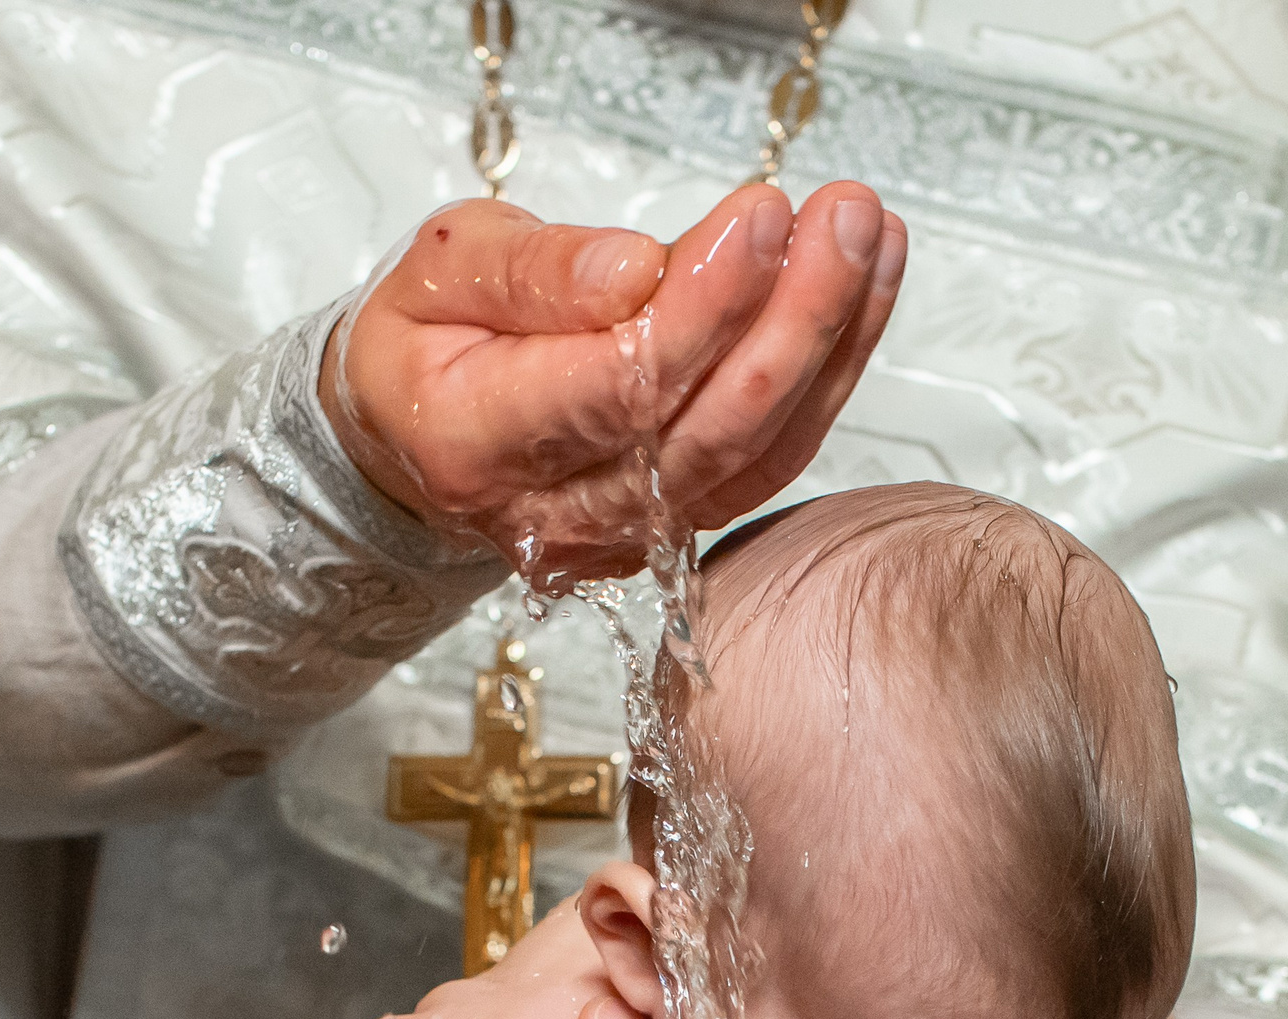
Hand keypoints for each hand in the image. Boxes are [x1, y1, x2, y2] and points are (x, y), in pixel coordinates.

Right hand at [324, 182, 905, 580]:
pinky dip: (828, 373)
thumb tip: (634, 272)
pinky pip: (771, 458)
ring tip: (870, 235)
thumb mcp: (443, 268)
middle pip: (699, 428)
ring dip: (828, 339)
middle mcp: (551, 511)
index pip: (612, 386)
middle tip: (845, 215)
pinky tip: (865, 291)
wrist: (416, 433)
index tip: (761, 215)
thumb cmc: (427, 341)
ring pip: (752, 449)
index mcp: (474, 441)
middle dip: (791, 315)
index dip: (701, 306)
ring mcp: (622, 534)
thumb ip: (533, 271)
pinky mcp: (677, 527)